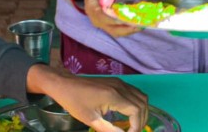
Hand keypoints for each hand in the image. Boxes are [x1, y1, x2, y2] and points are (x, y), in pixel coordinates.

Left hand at [27, 64, 147, 131]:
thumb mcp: (90, 119)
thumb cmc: (75, 102)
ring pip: (141, 96)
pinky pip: (135, 92)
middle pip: (142, 103)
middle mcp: (121, 87)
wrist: (65, 84)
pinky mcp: (118, 82)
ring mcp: (120, 83)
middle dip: (141, 120)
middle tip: (133, 131)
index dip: (137, 125)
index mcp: (114, 96)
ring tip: (134, 124)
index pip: (136, 111)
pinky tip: (130, 113)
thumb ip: (108, 129)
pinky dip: (137, 103)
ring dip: (142, 111)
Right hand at [78, 0, 140, 37]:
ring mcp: (106, 23)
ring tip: (145, 24)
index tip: (129, 19)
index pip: (104, 18)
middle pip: (113, 29)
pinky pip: (123, 28)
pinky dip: (132, 27)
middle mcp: (99, 20)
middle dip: (128, 28)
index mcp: (93, 10)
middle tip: (141, 23)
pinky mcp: (114, 23)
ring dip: (132, 29)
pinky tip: (143, 22)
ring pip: (119, 32)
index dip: (117, 19)